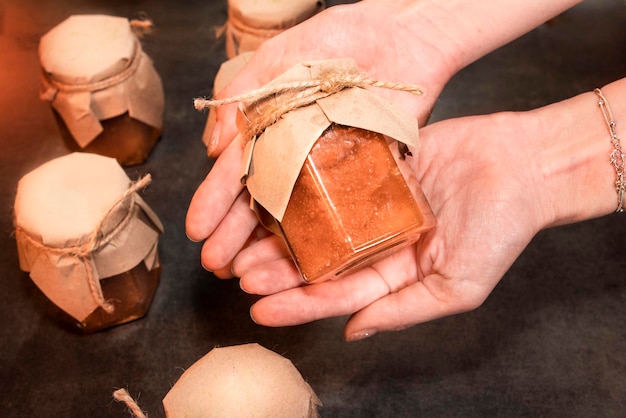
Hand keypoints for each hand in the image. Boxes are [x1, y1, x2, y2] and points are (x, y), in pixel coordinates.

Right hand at [186, 1, 459, 276]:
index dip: (215, 201)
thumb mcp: (279, 59)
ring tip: (250, 273)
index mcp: (270, 130)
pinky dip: (324, 236)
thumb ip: (245, 95)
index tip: (197, 230)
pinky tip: (307, 260)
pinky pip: (343, 211)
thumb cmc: (337, 39)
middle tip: (216, 264)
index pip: (236, 171)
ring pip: (296, 214)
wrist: (402, 34)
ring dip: (272, 245)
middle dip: (235, 233)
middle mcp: (297, 156)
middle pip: (261, 201)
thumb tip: (214, 148)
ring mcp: (330, 169)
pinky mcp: (366, 175)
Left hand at [232, 111, 552, 339]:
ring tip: (243, 244)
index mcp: (395, 272)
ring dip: (282, 232)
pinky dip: (304, 185)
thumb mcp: (457, 286)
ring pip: (318, 219)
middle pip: (320, 258)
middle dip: (279, 269)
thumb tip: (352, 334)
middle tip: (239, 275)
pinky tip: (273, 193)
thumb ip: (403, 310)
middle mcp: (378, 238)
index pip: (338, 294)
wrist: (525, 165)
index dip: (298, 305)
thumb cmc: (501, 230)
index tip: (260, 311)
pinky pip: (333, 175)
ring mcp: (374, 201)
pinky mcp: (375, 165)